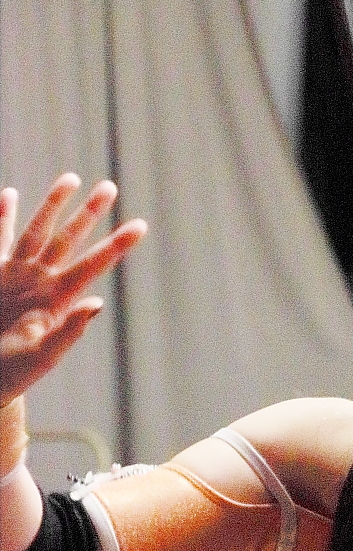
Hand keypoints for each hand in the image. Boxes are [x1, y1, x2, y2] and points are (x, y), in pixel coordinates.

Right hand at [0, 174, 146, 404]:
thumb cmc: (17, 372)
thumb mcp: (44, 355)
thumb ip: (70, 330)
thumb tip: (97, 303)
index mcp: (59, 298)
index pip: (93, 264)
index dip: (116, 245)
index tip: (141, 226)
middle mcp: (42, 281)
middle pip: (69, 238)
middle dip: (88, 213)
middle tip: (110, 186)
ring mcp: (17, 275)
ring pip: (37, 230)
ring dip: (53, 204)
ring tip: (71, 177)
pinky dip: (2, 217)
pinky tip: (9, 194)